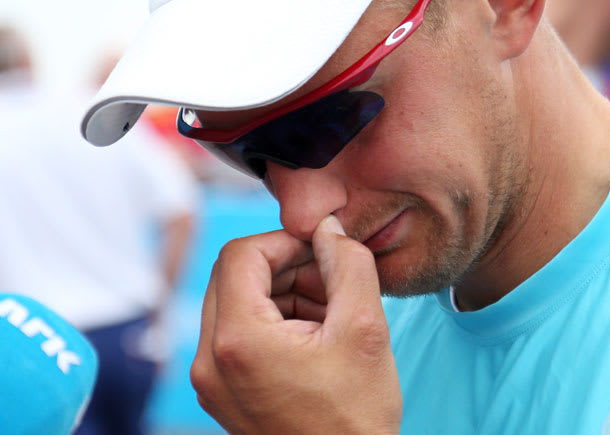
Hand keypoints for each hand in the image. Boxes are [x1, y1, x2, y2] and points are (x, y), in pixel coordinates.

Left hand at [190, 216, 401, 433]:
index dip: (285, 241)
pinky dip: (273, 323)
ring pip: (236, 304)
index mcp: (238, 340)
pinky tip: (316, 340)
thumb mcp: (365, 328)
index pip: (241, 253)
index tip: (323, 252)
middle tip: (331, 285)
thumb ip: (348, 264)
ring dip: (282, 295)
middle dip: (285, 269)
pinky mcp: (222, 394)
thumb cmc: (355, 418)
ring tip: (330, 316)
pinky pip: (238, 336)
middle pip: (233, 277)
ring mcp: (211, 381)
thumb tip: (329, 228)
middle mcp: (209, 360)